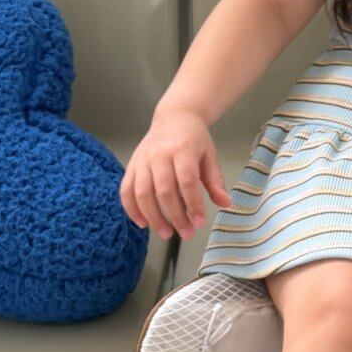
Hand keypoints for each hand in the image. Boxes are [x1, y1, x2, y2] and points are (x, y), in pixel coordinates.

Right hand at [119, 106, 233, 240]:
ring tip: (166, 234)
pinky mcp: (131, 165)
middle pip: (164, 190)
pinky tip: (143, 224)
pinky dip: (131, 209)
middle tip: (186, 234)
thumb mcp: (210, 156)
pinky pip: (126, 190)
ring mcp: (142, 160)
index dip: (193, 205)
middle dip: (175, 216)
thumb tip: (225, 204)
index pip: (187, 181)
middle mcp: (159, 154)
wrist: (174, 118)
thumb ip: (216, 182)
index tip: (200, 223)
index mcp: (183, 149)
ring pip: (142, 193)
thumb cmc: (195, 140)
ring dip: (153, 217)